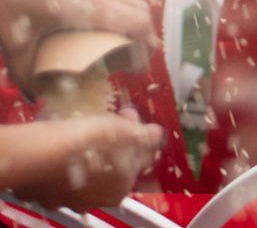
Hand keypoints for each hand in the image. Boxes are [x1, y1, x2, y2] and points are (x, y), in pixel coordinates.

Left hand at [0, 0, 157, 78]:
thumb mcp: (14, 43)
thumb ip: (26, 72)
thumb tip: (36, 95)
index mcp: (90, 7)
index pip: (138, 22)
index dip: (147, 43)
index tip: (140, 65)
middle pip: (140, 6)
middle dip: (145, 31)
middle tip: (134, 53)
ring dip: (134, 12)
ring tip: (124, 32)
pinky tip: (106, 4)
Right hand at [0, 116, 164, 207]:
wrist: (38, 154)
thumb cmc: (88, 144)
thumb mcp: (129, 132)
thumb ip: (147, 136)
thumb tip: (156, 134)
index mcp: (120, 190)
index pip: (136, 161)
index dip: (134, 136)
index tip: (126, 117)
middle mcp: (94, 201)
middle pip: (110, 169)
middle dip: (113, 144)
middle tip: (106, 123)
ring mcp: (65, 199)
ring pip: (83, 173)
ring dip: (87, 153)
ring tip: (82, 131)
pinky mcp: (41, 191)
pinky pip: (57, 173)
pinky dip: (62, 160)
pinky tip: (60, 144)